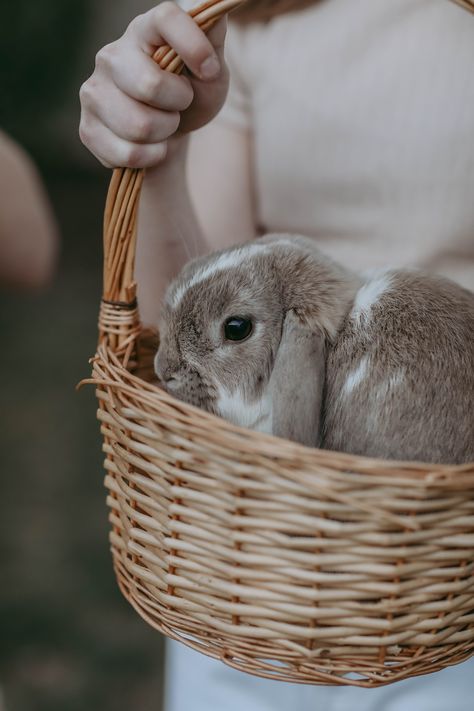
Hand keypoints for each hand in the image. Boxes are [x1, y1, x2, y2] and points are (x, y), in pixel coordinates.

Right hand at [79, 2, 228, 168]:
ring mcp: (93, 92)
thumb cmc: (191, 97)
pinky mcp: (87, 129)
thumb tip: (216, 4)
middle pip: (150, 85)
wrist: (168, 137)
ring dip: (165, 134)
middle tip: (179, 104)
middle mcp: (111, 55)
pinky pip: (128, 153)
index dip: (192, 44)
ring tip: (164, 125)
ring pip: (140, 126)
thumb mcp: (211, 71)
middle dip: (178, 105)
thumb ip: (213, 39)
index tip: (210, 69)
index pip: (166, 18)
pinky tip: (150, 146)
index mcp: (144, 30)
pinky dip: (151, 156)